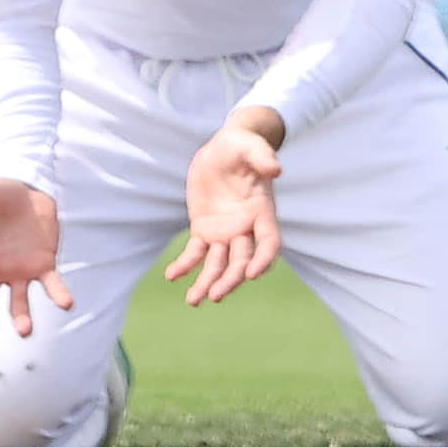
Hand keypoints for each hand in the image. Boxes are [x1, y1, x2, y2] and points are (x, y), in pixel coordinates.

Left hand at [165, 114, 284, 305]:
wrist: (223, 148)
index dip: (263, 259)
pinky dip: (185, 264)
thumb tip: (276, 169)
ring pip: (218, 263)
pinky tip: (172, 276)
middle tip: (215, 295)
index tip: (251, 274)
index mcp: (262, 212)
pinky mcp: (204, 229)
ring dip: (207, 281)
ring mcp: (225, 231)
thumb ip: (262, 157)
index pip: (269, 243)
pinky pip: (195, 251)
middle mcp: (246, 228)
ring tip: (193, 300)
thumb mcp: (251, 146)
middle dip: (230, 279)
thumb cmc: (242, 146)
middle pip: (242, 260)